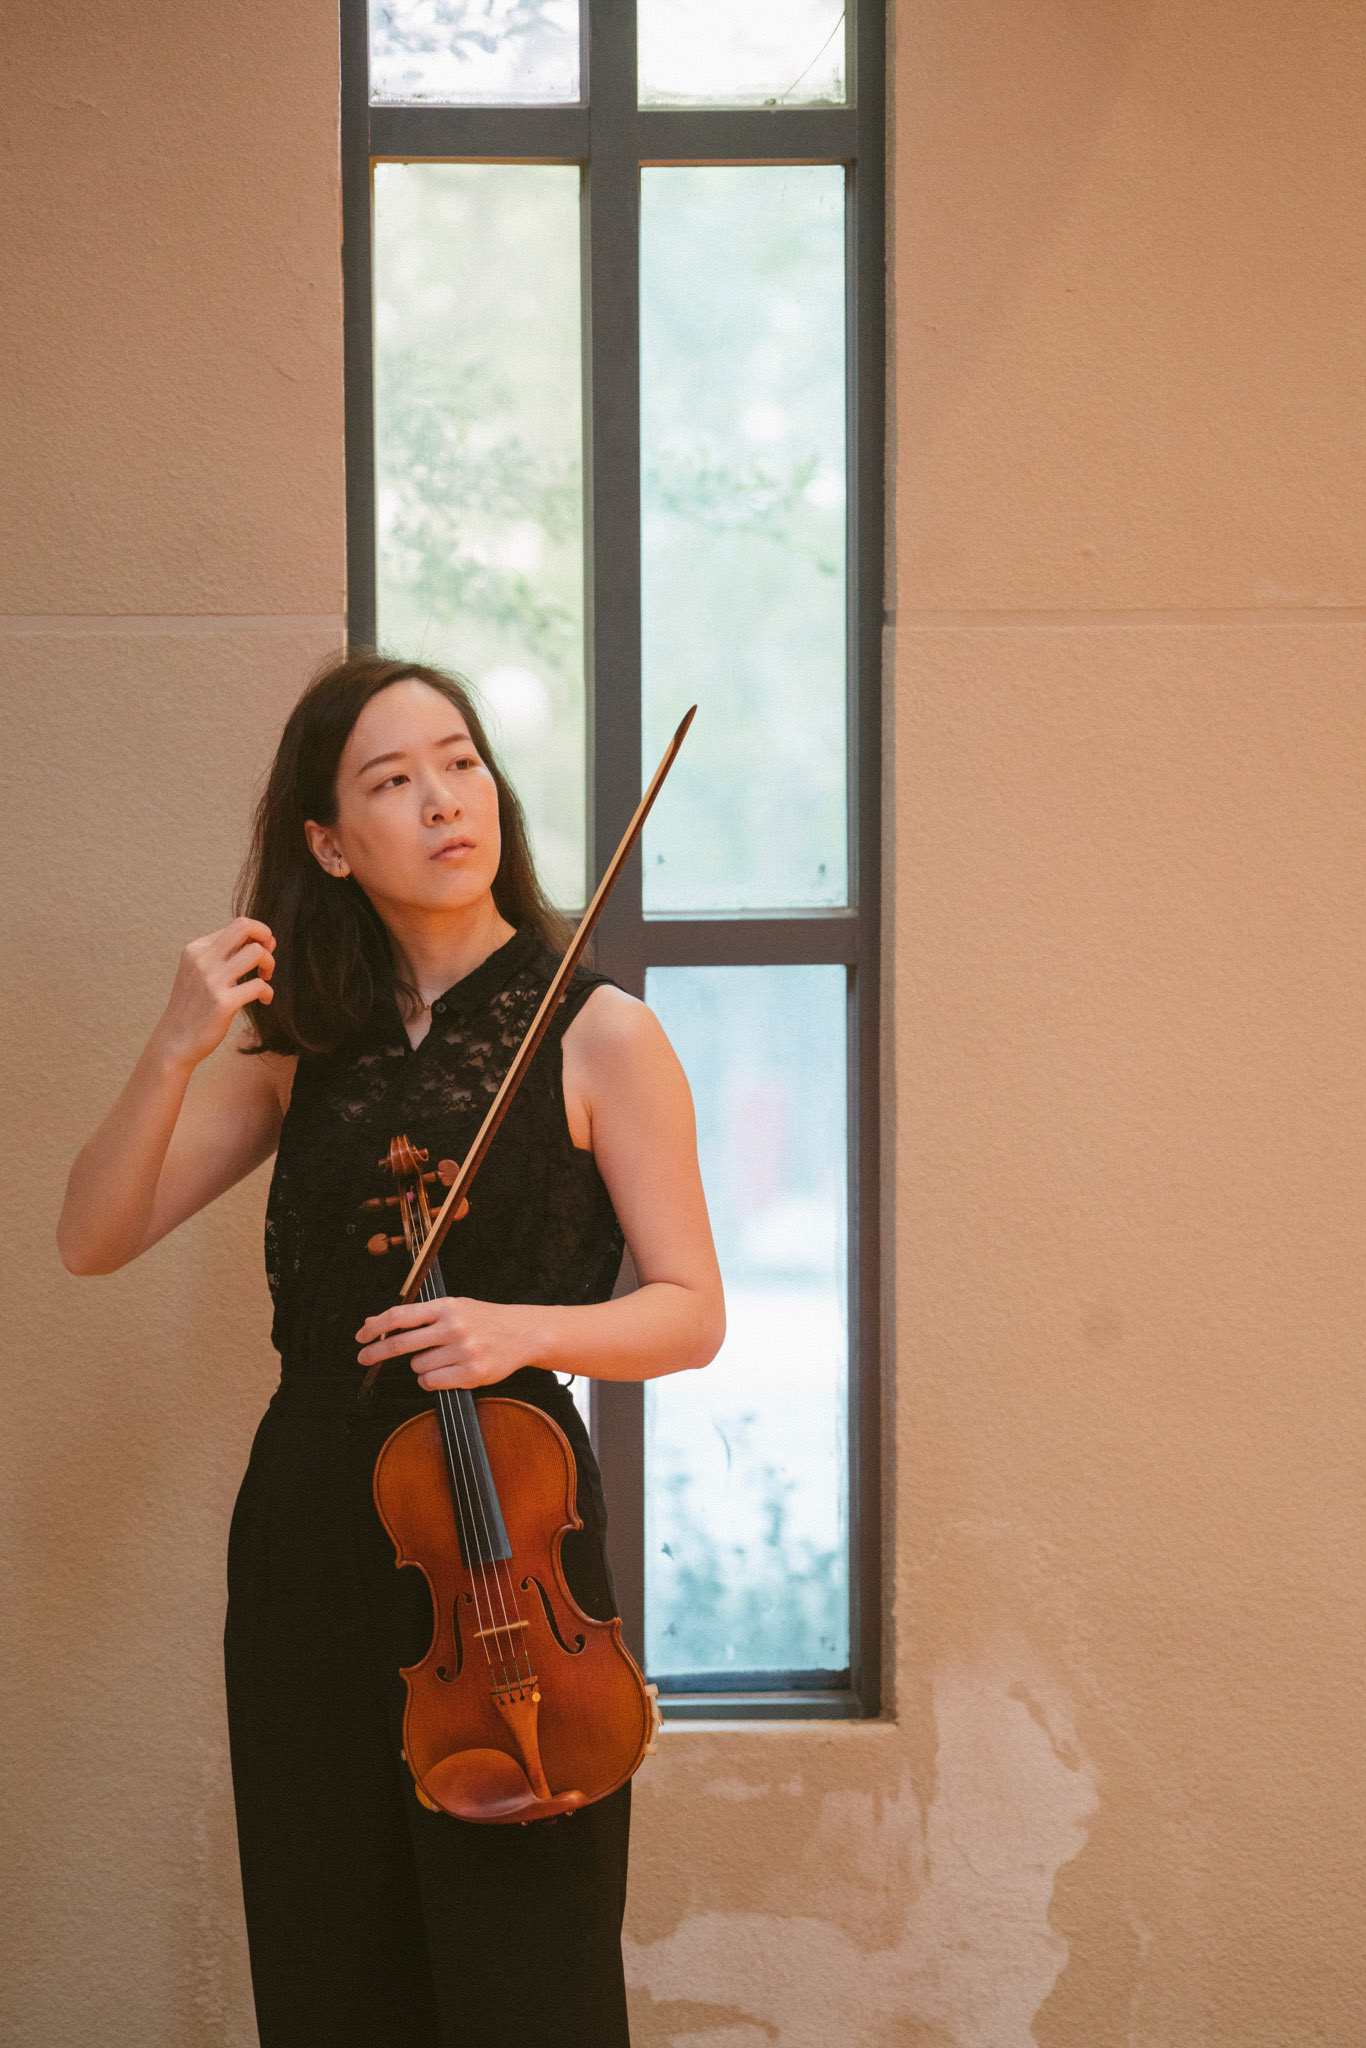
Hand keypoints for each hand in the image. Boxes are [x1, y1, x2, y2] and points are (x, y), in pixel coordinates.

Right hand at [153, 917, 276, 1067]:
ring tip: (265, 979)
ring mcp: (211, 980)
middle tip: (265, 959)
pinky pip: (259, 985)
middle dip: (265, 936)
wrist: (175, 1040)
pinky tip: (264, 1000)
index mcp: (196, 949)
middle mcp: (202, 960)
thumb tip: (267, 941)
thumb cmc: (194, 1006)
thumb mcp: (201, 973)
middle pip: (245, 926)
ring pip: (256, 952)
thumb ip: (228, 955)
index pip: (237, 926)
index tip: (261, 953)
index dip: (256, 936)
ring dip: (269, 964)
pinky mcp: (223, 1002)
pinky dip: (268, 992)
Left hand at [356, 1297, 544, 1390]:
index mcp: (447, 1307)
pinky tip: (444, 1371)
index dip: (376, 1326)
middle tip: (363, 1357)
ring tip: (439, 1358)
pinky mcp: (471, 1373)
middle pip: (401, 1343)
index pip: (401, 1315)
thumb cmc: (483, 1319)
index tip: (361, 1336)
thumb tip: (375, 1322)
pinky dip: (430, 1380)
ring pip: (417, 1366)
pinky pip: (431, 1382)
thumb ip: (418, 1315)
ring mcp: (463, 1352)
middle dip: (377, 1352)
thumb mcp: (453, 1307)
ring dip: (420, 1366)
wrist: (522, 1333)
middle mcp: (453, 1327)